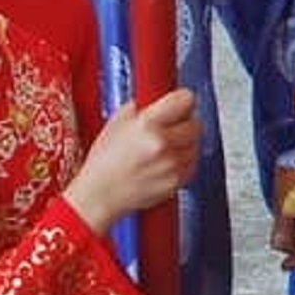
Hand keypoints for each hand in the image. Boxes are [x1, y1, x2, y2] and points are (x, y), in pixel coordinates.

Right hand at [66, 89, 201, 233]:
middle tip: (171, 127)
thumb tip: (156, 98)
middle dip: (185, 123)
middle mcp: (163, 143)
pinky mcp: (176, 182)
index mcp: (147, 124)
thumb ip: (140, 107)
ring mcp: (171, 164)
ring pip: (195, 144)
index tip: (180, 102)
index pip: (185, 99)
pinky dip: (183, 162)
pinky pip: (191, 164)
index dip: (183, 100)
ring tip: (164, 148)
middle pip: (195, 123)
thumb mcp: (116, 123)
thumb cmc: (103, 163)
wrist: (99, 195)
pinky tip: (165, 162)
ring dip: (185, 143)